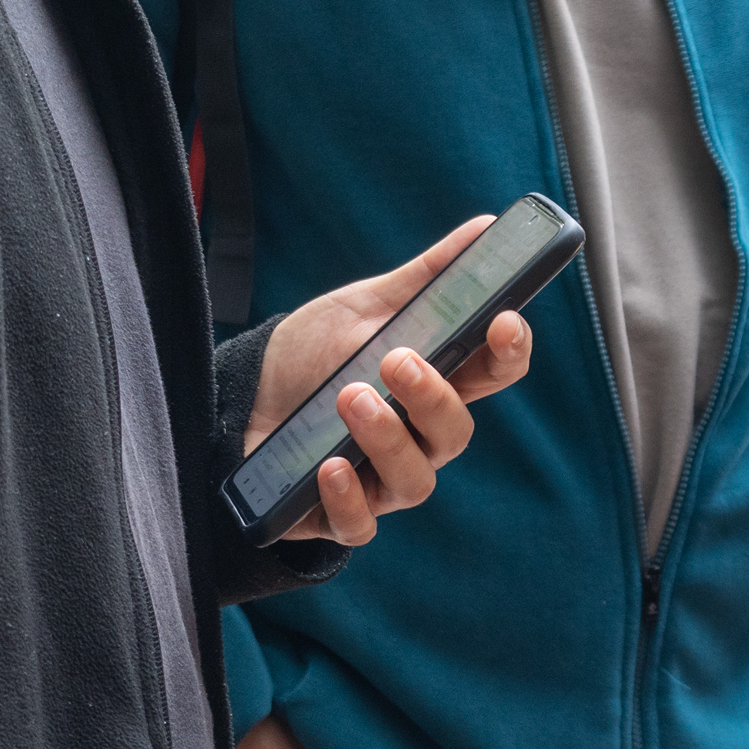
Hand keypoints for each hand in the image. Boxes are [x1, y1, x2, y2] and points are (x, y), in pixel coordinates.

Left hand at [246, 214, 535, 544]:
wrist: (239, 396)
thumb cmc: (315, 354)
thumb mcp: (365, 308)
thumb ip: (426, 276)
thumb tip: (486, 226)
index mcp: (438, 383)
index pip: (495, 372)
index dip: (510, 350)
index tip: (502, 320)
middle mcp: (419, 437)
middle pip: (456, 432)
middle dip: (432, 397)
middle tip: (395, 360)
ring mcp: (381, 479)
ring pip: (415, 480)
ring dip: (387, 439)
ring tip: (349, 398)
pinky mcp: (338, 512)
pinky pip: (361, 523)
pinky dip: (349, 497)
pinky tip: (330, 465)